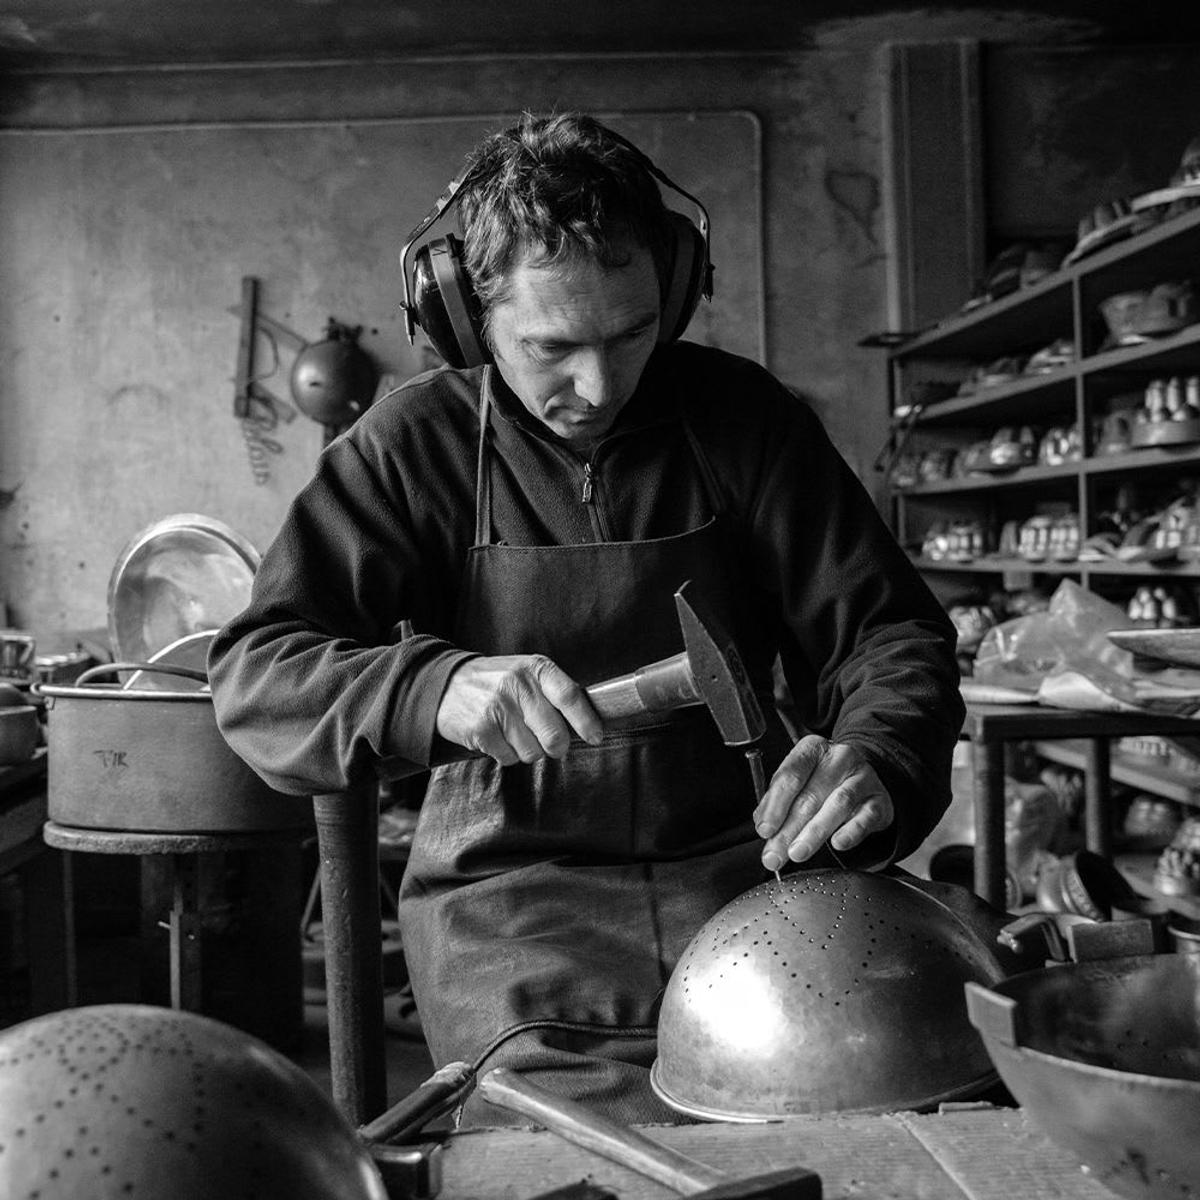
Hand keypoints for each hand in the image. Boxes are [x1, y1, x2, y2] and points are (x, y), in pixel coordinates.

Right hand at [436, 654, 603, 765]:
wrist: (446, 685)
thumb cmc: (496, 682)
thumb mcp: (527, 673)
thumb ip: (555, 691)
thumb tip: (588, 721)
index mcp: (536, 668)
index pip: (570, 696)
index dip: (586, 721)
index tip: (596, 736)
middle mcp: (517, 685)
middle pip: (555, 734)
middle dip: (556, 746)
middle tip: (550, 742)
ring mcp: (498, 708)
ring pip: (533, 752)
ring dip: (528, 750)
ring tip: (513, 731)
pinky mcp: (481, 730)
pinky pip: (509, 759)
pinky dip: (507, 754)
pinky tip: (497, 736)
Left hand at [753, 735, 892, 870]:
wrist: (864, 782)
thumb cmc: (824, 782)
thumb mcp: (798, 784)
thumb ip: (777, 802)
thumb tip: (763, 825)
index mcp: (813, 749)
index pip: (790, 775)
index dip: (775, 805)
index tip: (765, 829)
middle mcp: (839, 758)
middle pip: (810, 795)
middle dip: (788, 829)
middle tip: (775, 854)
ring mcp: (863, 777)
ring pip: (837, 804)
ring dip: (814, 832)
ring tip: (798, 852)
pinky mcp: (879, 800)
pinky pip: (866, 817)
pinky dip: (851, 831)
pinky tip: (838, 843)